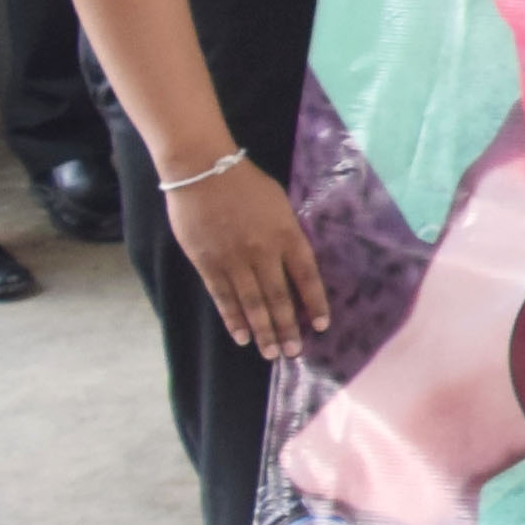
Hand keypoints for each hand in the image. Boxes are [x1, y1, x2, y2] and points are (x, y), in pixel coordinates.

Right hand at [175, 154, 337, 362]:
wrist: (202, 171)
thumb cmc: (245, 183)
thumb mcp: (279, 203)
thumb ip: (287, 233)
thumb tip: (295, 263)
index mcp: (286, 233)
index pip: (306, 275)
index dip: (315, 302)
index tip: (322, 326)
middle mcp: (262, 251)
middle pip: (279, 297)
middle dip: (287, 328)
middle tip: (294, 353)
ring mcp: (233, 260)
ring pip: (252, 303)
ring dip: (263, 331)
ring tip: (271, 353)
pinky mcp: (208, 263)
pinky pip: (223, 297)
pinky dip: (233, 319)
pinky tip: (242, 336)